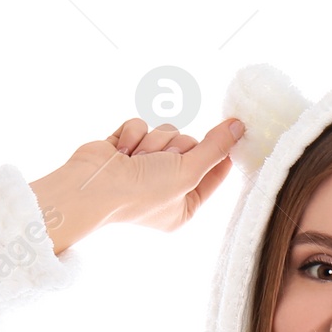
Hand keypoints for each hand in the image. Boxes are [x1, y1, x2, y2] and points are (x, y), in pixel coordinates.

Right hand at [30, 116, 244, 253]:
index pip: (214, 173)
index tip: (234, 134)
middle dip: (175, 148)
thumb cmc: (141, 192)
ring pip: (165, 132)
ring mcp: (144, 167)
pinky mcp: (125, 148)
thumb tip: (240, 128)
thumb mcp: (187, 172)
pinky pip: (141, 125)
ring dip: (152, 142)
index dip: (222, 154)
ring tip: (136, 160)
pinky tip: (120, 151)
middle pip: (189, 145)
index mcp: (184, 206)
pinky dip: (132, 134)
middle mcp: (166, 187)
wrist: (91, 186)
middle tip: (160, 162)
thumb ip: (215, 149)